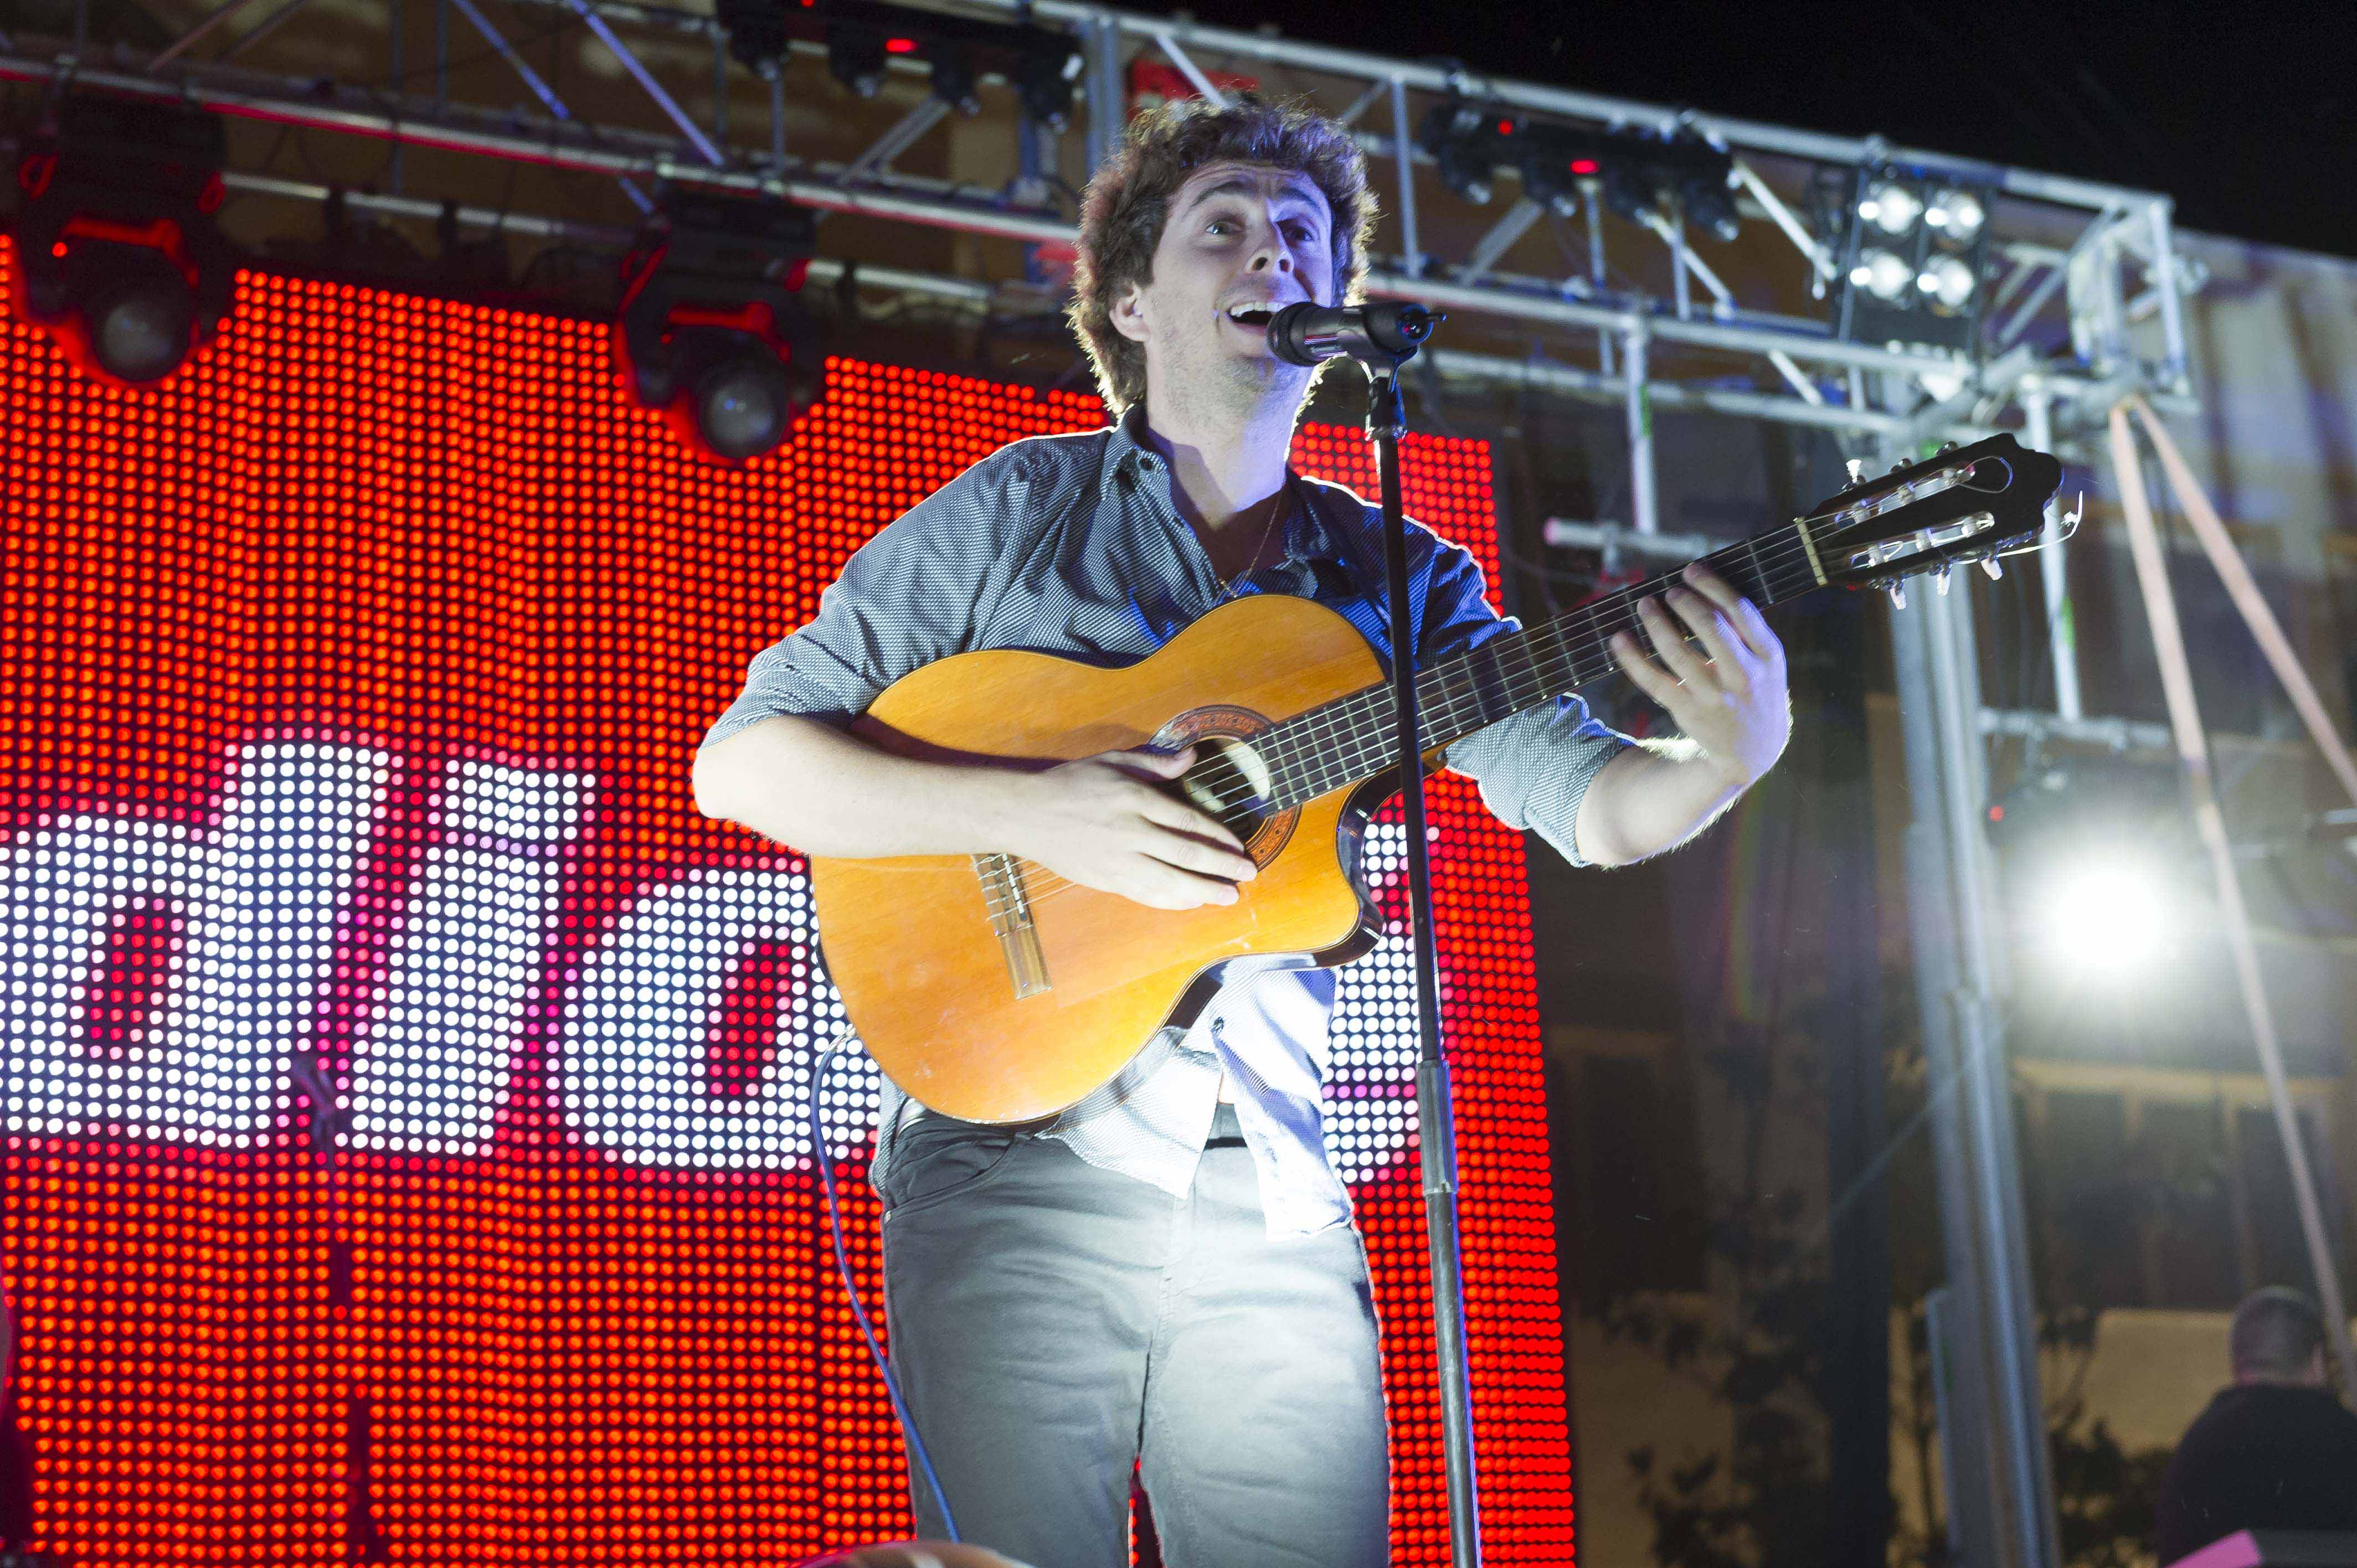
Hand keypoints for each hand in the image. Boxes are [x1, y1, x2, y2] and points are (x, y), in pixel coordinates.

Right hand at [1002, 745, 1259, 910]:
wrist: (1026, 813)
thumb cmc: (1072, 783)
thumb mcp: (1113, 761)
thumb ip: (1156, 763)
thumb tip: (1193, 757)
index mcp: (1135, 799)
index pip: (1188, 821)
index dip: (1219, 837)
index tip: (1239, 847)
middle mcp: (1130, 832)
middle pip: (1186, 854)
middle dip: (1221, 867)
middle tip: (1248, 875)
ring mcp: (1117, 860)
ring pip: (1169, 881)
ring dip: (1203, 891)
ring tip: (1229, 897)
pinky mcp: (1105, 879)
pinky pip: (1145, 894)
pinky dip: (1172, 901)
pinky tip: (1191, 903)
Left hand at [1607, 563, 1790, 789]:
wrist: (1752, 750)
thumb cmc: (1753, 689)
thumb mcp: (1765, 662)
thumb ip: (1745, 630)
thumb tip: (1702, 587)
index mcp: (1769, 656)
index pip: (1739, 610)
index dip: (1712, 585)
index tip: (1691, 569)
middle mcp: (1745, 676)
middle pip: (1710, 628)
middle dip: (1684, 602)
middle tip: (1669, 591)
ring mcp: (1715, 697)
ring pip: (1677, 653)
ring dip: (1656, 623)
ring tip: (1644, 604)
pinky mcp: (1688, 712)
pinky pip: (1654, 681)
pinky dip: (1632, 658)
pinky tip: (1619, 639)